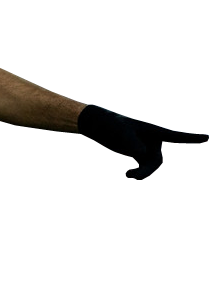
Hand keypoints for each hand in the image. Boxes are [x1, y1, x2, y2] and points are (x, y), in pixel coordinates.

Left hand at [78, 105, 208, 179]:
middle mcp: (153, 142)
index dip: (191, 139)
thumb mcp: (120, 130)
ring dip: (140, 174)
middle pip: (157, 161)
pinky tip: (126, 176)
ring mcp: (146, 150)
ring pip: (150, 167)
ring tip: (126, 176)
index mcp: (154, 132)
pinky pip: (142, 169)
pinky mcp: (137, 156)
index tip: (206, 138)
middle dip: (146, 171)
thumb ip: (130, 141)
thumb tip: (140, 153)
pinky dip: (136, 174)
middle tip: (131, 176)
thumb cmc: (112, 124)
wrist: (100, 127)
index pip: (175, 137)